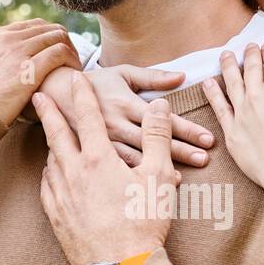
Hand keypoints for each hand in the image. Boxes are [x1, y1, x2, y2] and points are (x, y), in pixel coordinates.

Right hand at [0, 19, 81, 128]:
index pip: (33, 26)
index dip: (50, 39)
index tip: (58, 56)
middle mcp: (6, 38)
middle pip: (49, 28)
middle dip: (65, 43)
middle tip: (72, 64)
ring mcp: (17, 51)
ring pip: (58, 37)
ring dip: (72, 52)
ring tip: (75, 71)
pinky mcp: (27, 69)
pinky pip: (60, 53)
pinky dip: (72, 62)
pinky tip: (74, 78)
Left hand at [35, 73, 180, 264]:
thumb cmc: (144, 222)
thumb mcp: (159, 176)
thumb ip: (157, 137)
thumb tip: (158, 105)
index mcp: (98, 159)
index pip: (88, 116)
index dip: (83, 94)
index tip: (75, 78)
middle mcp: (73, 173)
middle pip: (57, 134)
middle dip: (49, 112)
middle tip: (39, 95)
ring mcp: (61, 196)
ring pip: (51, 161)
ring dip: (51, 145)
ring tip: (50, 138)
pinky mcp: (56, 218)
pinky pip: (47, 188)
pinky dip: (49, 175)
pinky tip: (52, 176)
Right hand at [36, 62, 214, 167]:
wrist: (56, 96)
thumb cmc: (97, 84)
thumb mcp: (123, 74)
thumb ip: (153, 77)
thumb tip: (182, 77)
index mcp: (125, 104)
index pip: (161, 119)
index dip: (185, 128)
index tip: (207, 138)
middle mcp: (116, 124)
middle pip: (153, 141)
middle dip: (181, 150)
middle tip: (205, 158)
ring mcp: (104, 143)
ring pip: (138, 159)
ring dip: (163, 167)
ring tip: (186, 174)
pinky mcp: (95, 156)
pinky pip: (119, 170)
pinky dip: (138, 179)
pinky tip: (156, 189)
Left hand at [203, 41, 263, 195]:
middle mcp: (257, 93)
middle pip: (251, 68)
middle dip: (250, 54)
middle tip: (248, 46)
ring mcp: (242, 111)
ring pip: (232, 82)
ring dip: (228, 66)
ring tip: (225, 55)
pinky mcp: (232, 131)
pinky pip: (219, 107)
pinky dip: (212, 93)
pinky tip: (208, 83)